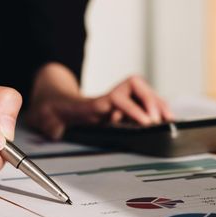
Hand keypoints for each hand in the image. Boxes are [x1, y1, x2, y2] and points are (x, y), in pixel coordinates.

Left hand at [26, 65, 172, 138]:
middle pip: (135, 86)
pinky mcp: (120, 108)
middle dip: (150, 100)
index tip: (145, 122)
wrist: (50, 102)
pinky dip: (156, 107)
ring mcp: (114, 102)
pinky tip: (166, 118)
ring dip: (157, 102)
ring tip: (170, 119)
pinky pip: (142, 103)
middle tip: (159, 120)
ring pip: (141, 92)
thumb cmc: (50, 112)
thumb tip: (56, 130)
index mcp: (90, 104)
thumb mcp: (46, 119)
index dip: (131, 108)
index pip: (115, 99)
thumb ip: (50, 124)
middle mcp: (106, 99)